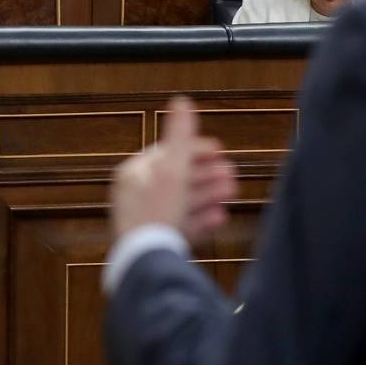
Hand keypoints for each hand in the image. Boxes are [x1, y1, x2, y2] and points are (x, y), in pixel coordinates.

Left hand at [110, 97, 237, 243]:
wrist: (147, 263)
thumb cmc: (157, 212)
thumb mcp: (172, 169)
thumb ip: (180, 137)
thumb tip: (182, 101)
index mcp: (133, 175)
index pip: (166, 153)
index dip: (194, 149)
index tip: (219, 150)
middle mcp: (136, 197)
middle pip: (176, 179)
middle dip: (207, 175)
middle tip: (232, 174)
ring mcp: (145, 221)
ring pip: (181, 203)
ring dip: (208, 195)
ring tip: (232, 193)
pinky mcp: (155, 244)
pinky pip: (181, 227)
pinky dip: (201, 219)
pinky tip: (220, 218)